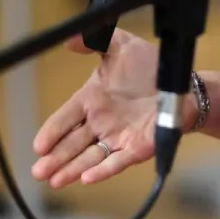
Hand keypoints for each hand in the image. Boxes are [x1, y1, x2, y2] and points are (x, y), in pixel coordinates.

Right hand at [30, 30, 161, 187]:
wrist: (182, 82)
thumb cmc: (149, 66)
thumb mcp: (122, 47)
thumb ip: (97, 40)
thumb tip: (69, 38)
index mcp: (92, 100)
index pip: (65, 118)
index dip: (52, 132)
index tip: (38, 146)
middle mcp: (101, 122)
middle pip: (72, 144)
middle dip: (55, 158)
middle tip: (38, 172)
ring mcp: (118, 137)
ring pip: (90, 157)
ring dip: (72, 169)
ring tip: (55, 181)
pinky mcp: (137, 147)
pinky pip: (118, 161)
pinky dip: (103, 170)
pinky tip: (87, 179)